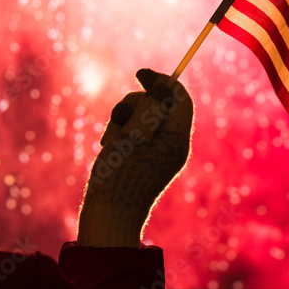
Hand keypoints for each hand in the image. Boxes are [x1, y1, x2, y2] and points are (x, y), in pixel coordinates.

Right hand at [77, 69, 192, 246]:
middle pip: (159, 104)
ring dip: (123, 118)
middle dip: (135, 104)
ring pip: (143, 115)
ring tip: (110, 139)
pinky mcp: (144, 157)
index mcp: (177, 139)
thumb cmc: (119, 175)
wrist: (109, 213)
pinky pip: (135, 131)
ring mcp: (159, 152)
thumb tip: (160, 87)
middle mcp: (173, 144)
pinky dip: (120, 131)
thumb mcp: (133, 134)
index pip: (180, 98)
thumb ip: (149, 107)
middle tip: (117, 117)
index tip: (140, 75)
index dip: (162, 82)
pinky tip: (108, 145)